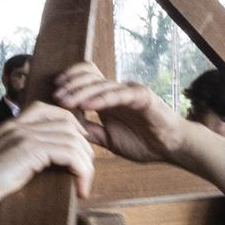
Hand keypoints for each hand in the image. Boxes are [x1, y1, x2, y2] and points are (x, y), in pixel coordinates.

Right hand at [0, 103, 94, 211]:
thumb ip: (15, 159)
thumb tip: (36, 169)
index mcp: (8, 127)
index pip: (47, 110)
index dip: (69, 124)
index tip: (78, 146)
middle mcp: (16, 125)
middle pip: (65, 121)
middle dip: (83, 144)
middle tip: (86, 168)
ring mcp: (22, 135)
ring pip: (72, 138)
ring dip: (85, 163)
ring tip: (84, 183)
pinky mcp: (30, 150)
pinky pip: (70, 154)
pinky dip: (81, 171)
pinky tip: (80, 189)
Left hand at [50, 63, 187, 164]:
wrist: (171, 148)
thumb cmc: (143, 143)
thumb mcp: (108, 140)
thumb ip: (91, 132)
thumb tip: (68, 129)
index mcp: (108, 100)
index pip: (85, 80)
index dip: (69, 83)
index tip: (53, 94)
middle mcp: (117, 91)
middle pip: (89, 76)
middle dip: (70, 84)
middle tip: (55, 95)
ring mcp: (129, 91)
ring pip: (101, 84)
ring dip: (81, 91)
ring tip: (65, 100)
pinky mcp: (142, 96)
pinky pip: (119, 94)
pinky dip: (101, 99)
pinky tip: (87, 106)